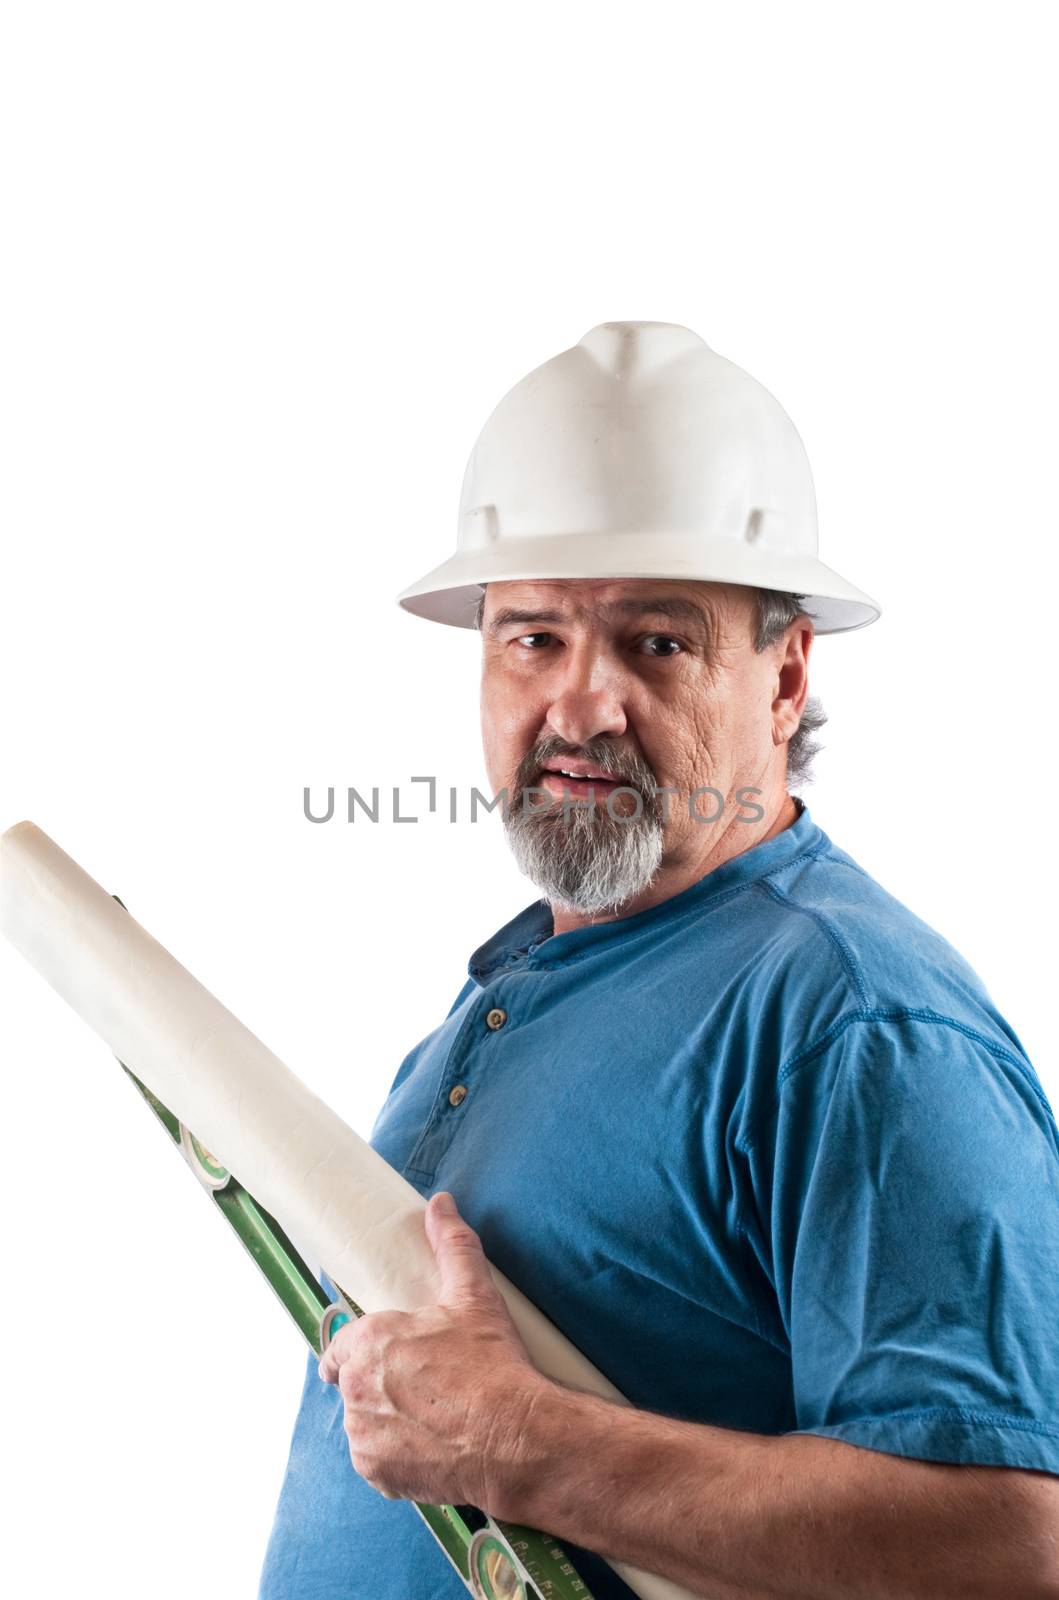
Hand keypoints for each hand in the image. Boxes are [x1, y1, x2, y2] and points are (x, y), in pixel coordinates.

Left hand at [317, 1190, 553, 1515]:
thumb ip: (451, 1244)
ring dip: (386, 1421)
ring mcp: (363, 1436)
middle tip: (422, 1386)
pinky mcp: (376, 1473)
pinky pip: (376, 1461)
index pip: (340, 1347)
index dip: (361, 1352)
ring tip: (431, 1416)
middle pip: (354, 1385)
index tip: (387, 1359)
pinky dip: (395, 1455)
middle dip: (379, 1385)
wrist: (515, 1437)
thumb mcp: (473, 1295)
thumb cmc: (491, 1364)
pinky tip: (430, 1444)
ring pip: (364, 1423)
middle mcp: (355, 1389)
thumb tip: (440, 1203)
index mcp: (368, 1342)